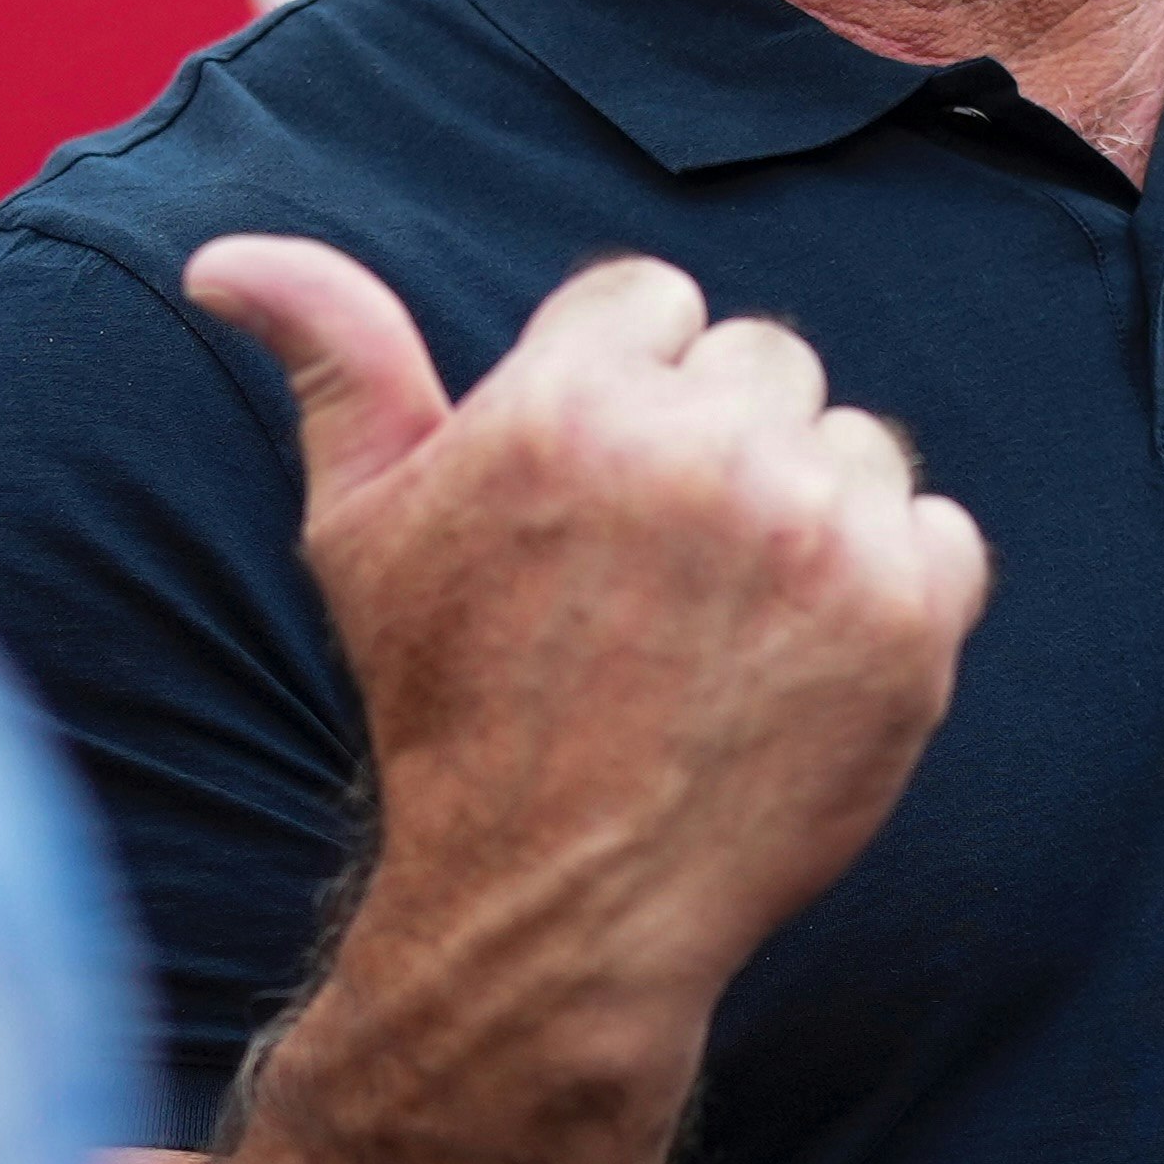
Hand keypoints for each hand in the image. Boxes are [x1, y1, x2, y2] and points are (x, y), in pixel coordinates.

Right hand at [188, 239, 991, 1021]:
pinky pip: (937, 532)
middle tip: (655, 570)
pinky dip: (892, 588)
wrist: (558, 906)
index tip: (592, 495)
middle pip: (760, 361)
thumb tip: (226, 257)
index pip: (651, 300)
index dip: (621, 391)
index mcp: (567, 406)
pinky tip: (803, 657)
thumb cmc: (451, 706)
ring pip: (852, 443)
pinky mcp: (908, 620)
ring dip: (809, 512)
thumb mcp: (361, 529)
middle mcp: (702, 454)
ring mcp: (819, 536)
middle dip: (716, 443)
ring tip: (724, 621)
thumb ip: (334, 361)